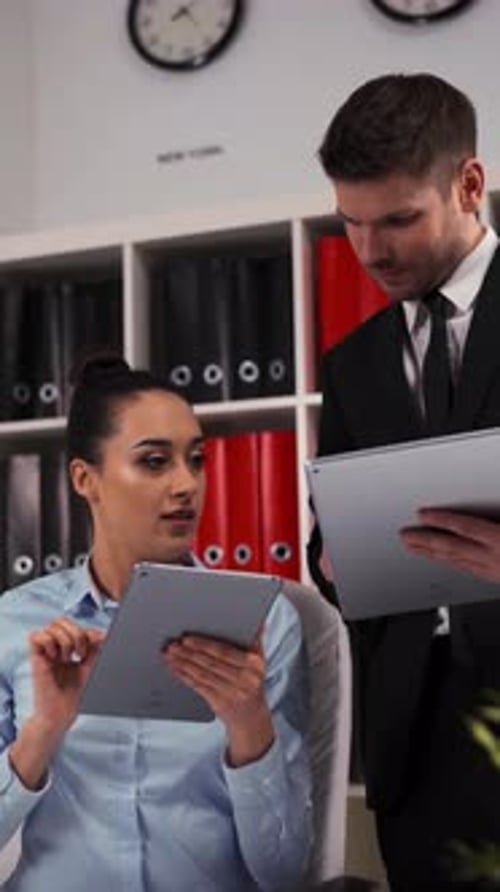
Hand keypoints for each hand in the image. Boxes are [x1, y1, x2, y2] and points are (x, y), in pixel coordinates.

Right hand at [30, 618, 105, 735]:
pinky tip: (55, 658)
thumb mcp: (91, 666)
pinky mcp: (36, 659)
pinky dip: (49, 642)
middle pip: (62, 621)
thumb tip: (104, 632)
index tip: (99, 643)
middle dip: (77, 633)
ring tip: (68, 658)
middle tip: (81, 654)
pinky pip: (36, 636)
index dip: (88, 632)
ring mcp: (45, 652)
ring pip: (52, 626)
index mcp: (68, 648)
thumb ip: (96, 649)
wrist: (63, 714)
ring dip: (66, 640)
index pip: (75, 626)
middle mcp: (55, 648)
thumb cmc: (76, 694)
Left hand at [164, 632, 274, 765]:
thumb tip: (258, 622)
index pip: (225, 652)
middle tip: (173, 645)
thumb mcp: (260, 662)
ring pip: (202, 675)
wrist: (252, 717)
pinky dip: (185, 676)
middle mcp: (245, 679)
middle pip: (211, 663)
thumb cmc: (252, 683)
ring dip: (183, 663)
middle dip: (189, 653)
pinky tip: (175, 668)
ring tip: (170, 654)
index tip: (188, 638)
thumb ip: (256, 640)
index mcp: (254, 664)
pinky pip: (199, 687)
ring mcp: (232, 693)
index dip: (204, 645)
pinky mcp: (220, 704)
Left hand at [400, 509, 499, 583]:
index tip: (422, 515)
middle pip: (452, 547)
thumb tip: (498, 495)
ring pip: (456, 562)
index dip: (441, 520)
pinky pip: (468, 571)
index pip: (464, 527)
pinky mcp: (496, 578)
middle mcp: (495, 558)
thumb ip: (498, 514)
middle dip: (425, 541)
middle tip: (405, 536)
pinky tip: (442, 561)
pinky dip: (451, 564)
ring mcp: (495, 571)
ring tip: (414, 548)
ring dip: (432, 554)